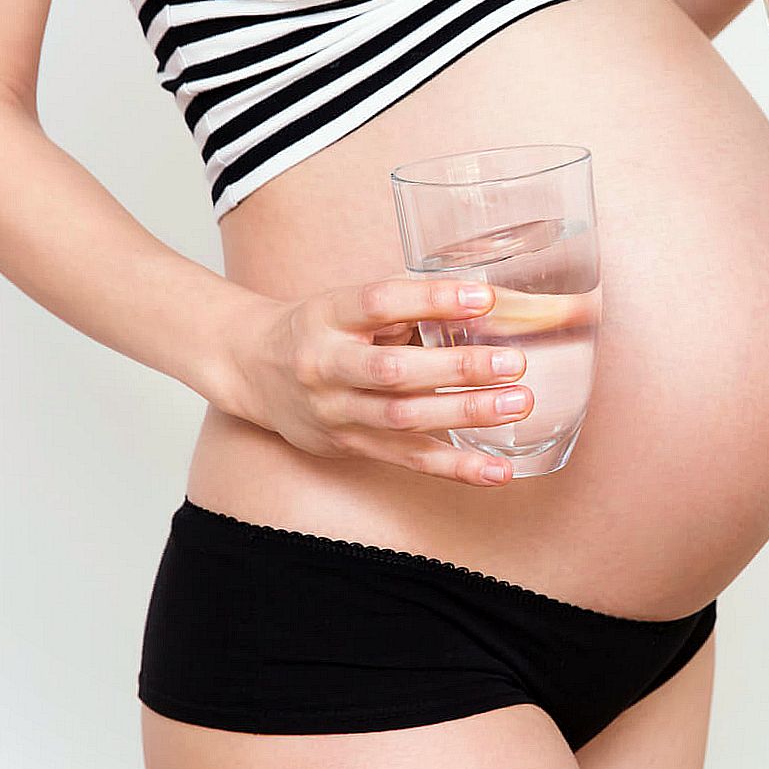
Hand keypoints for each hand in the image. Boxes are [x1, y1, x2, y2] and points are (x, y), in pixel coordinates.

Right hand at [209, 277, 533, 486]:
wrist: (251, 368)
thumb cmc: (316, 328)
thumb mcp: (345, 303)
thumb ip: (401, 306)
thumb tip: (480, 305)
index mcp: (328, 315)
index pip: (380, 303)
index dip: (431, 300)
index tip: (483, 298)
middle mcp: (327, 364)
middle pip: (393, 371)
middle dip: (457, 369)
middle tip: (512, 361)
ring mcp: (336, 411)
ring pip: (403, 418)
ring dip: (465, 414)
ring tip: (517, 403)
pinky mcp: (349, 445)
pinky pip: (408, 460)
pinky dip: (456, 467)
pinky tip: (498, 470)